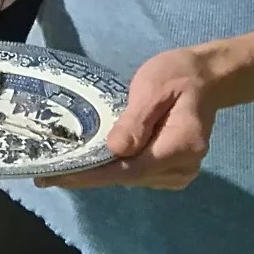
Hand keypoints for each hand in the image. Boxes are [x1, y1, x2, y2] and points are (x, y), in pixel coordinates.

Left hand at [36, 46, 228, 190]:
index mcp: (181, 146)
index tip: (58, 178)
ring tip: (59, 171)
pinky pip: (134, 173)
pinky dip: (109, 169)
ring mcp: (178, 173)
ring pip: (128, 178)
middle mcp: (182, 168)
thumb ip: (136, 120)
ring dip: (95, 174)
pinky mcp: (170, 171)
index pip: (128, 168)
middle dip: (86, 177)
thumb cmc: (179, 75)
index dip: (91, 175)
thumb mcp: (154, 87)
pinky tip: (86, 164)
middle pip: (125, 177)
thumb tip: (114, 150)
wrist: (207, 78)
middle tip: (46, 176)